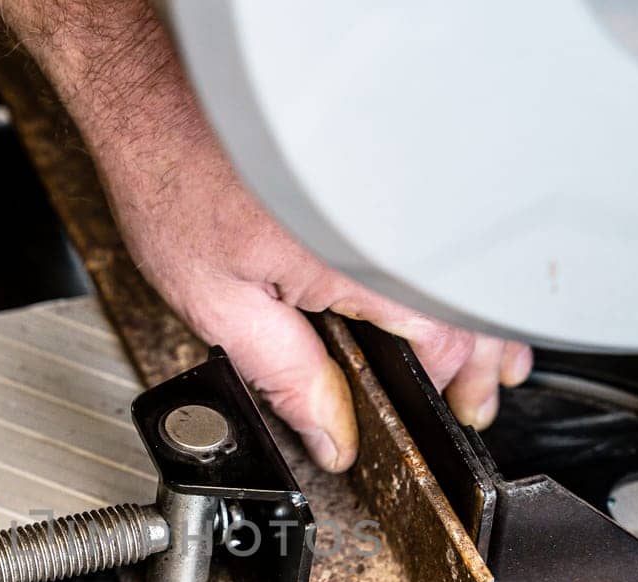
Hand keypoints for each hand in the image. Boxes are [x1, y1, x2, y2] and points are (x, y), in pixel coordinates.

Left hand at [0, 0, 531, 470]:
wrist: (152, 89)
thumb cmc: (173, 174)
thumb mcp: (218, 303)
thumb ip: (284, 376)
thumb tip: (331, 435)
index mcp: (354, 256)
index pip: (441, 333)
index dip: (454, 382)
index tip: (454, 409)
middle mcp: (386, 212)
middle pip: (470, 297)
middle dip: (486, 354)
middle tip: (476, 394)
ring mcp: (392, 178)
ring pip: (463, 258)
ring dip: (482, 311)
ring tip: (481, 355)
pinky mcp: (382, 155)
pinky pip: (439, 220)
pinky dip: (451, 262)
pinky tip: (446, 290)